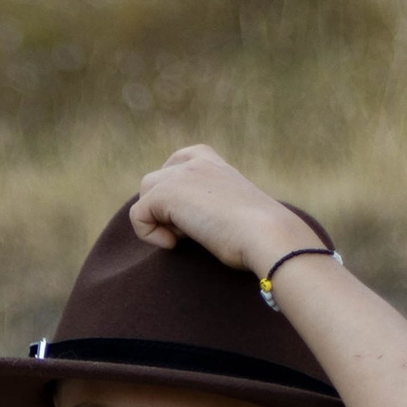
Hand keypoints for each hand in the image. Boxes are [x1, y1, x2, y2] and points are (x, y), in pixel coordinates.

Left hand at [128, 143, 298, 285]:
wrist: (268, 235)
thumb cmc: (259, 235)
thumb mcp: (233, 212)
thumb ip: (209, 206)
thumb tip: (186, 222)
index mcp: (213, 163)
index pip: (176, 162)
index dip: (172, 192)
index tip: (191, 218)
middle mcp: (196, 161)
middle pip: (154, 181)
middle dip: (163, 209)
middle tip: (190, 232)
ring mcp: (180, 174)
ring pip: (144, 195)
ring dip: (157, 220)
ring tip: (184, 237)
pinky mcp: (167, 193)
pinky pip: (138, 215)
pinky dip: (150, 235)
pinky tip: (175, 244)